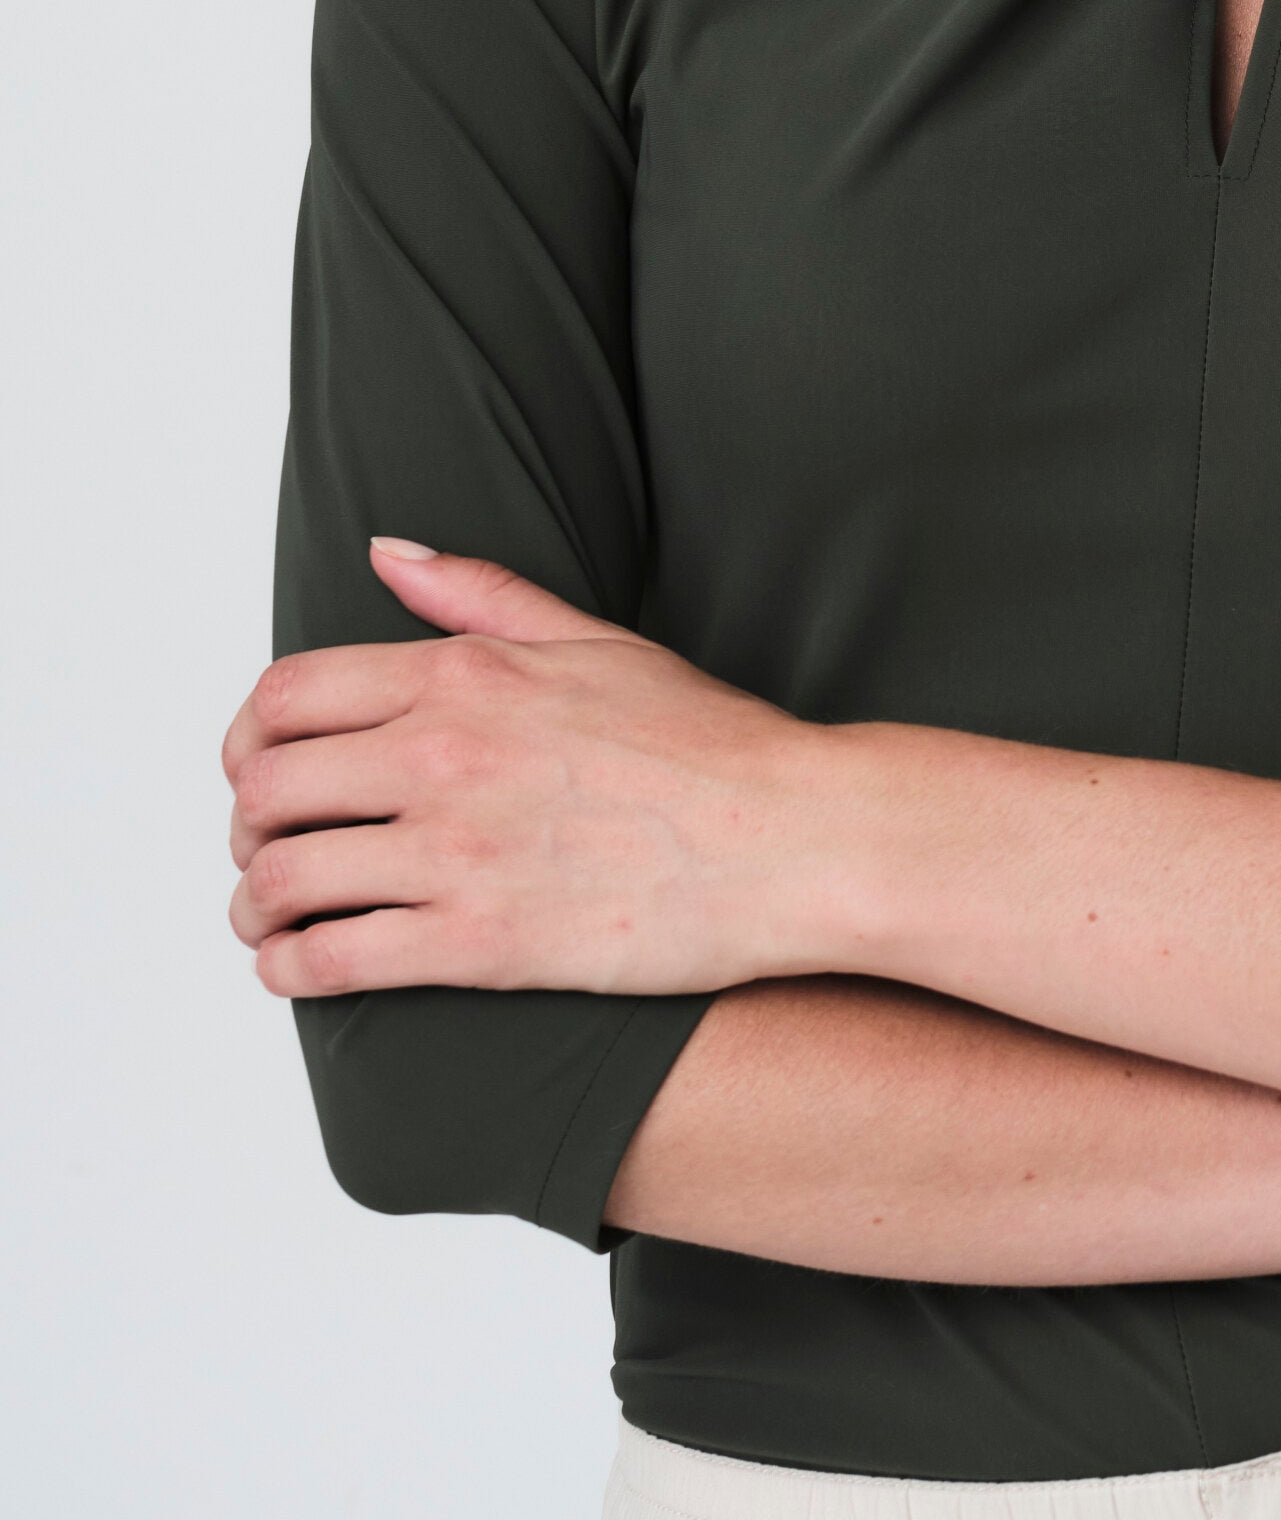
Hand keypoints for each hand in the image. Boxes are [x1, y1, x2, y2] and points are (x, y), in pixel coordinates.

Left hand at [224, 545, 842, 996]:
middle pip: (265, 788)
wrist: (794, 839)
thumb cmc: (712, 744)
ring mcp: (456, 853)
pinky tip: (298, 967)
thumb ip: (479, 595)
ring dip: (254, 903)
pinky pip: (329, 960)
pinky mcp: (478, 946)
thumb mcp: (595, 640)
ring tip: (269, 917)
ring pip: (282, 879)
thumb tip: (387, 550)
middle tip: (265, 848)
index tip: (261, 770)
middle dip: (246, 824)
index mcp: (464, 675)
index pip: (288, 696)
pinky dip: (288, 969)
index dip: (250, 739)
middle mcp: (444, 756)